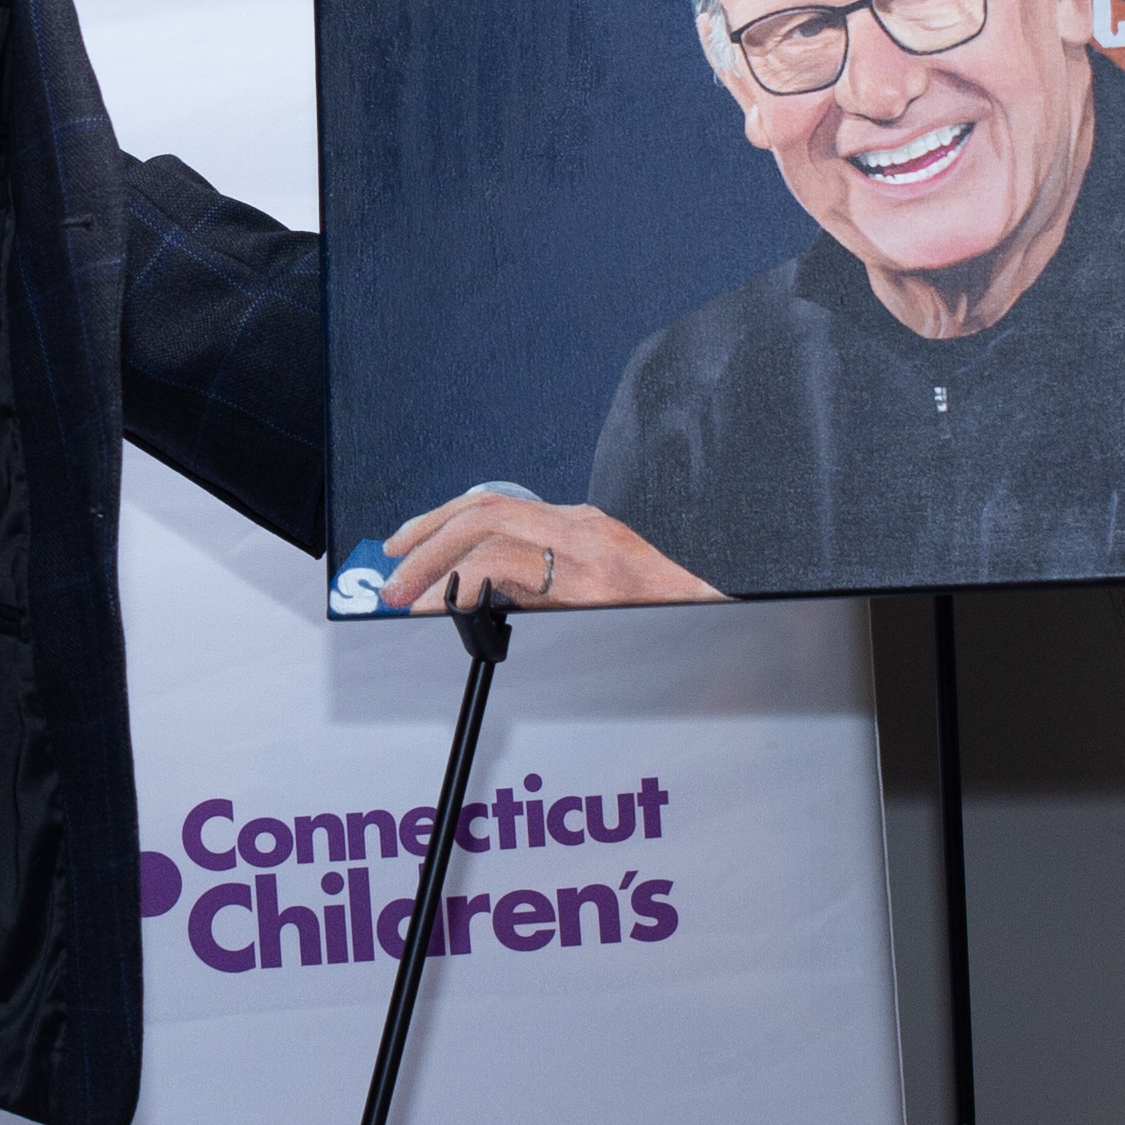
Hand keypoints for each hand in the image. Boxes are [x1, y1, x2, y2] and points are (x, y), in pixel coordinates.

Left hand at [376, 491, 712, 615]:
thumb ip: (554, 588)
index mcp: (584, 527)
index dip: (441, 523)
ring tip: (406, 598)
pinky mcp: (596, 582)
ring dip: (434, 561)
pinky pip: (511, 566)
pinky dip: (463, 583)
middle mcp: (584, 526)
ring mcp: (591, 550)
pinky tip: (444, 607)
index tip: (406, 548)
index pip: (496, 505)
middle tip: (391, 576)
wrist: (734, 619)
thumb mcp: (610, 594)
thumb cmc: (676, 615)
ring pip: (489, 527)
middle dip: (426, 536)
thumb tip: (487, 605)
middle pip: (484, 507)